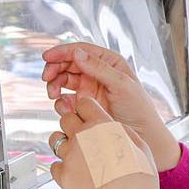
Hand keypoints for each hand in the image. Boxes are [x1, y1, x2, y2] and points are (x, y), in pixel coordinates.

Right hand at [41, 42, 180, 170]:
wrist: (142, 137)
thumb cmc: (139, 109)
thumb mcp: (122, 84)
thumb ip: (98, 68)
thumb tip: (77, 54)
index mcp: (109, 63)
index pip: (81, 51)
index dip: (62, 52)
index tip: (48, 57)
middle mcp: (97, 73)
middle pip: (68, 64)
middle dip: (55, 68)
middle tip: (47, 77)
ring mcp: (88, 89)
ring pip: (63, 80)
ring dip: (54, 84)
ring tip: (53, 93)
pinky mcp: (82, 105)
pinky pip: (64, 99)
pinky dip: (60, 101)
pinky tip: (65, 107)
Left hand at [49, 96, 159, 188]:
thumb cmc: (138, 181)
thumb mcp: (140, 147)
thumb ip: (120, 131)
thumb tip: (109, 125)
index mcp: (102, 126)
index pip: (84, 103)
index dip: (87, 110)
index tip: (88, 116)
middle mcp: (82, 137)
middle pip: (66, 119)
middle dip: (74, 125)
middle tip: (83, 137)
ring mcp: (70, 156)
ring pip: (56, 140)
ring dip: (65, 145)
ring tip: (78, 155)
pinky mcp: (62, 175)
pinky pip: (55, 165)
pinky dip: (63, 168)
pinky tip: (76, 174)